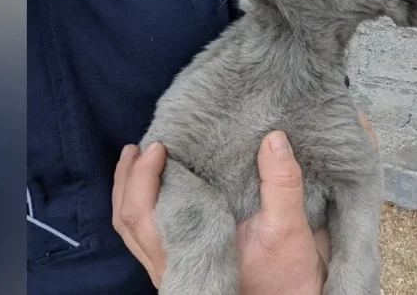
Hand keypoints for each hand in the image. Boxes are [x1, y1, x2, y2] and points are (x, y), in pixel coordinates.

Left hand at [112, 113, 377, 292]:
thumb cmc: (285, 276)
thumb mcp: (289, 228)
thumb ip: (281, 184)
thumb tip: (274, 140)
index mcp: (189, 251)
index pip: (145, 212)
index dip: (144, 175)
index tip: (159, 145)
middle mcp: (170, 264)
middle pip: (128, 220)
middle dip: (128, 179)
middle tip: (140, 147)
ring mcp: (170, 269)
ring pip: (130, 232)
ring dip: (127, 194)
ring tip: (136, 162)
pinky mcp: (178, 270)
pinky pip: (141, 239)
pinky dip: (139, 209)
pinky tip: (154, 192)